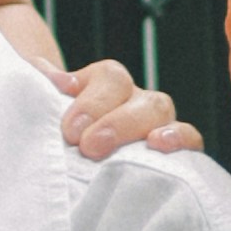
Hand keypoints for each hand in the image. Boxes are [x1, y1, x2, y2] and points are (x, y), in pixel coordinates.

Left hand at [56, 58, 204, 159]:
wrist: (71, 152)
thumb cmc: (57, 128)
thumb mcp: (43, 107)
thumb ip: (40, 89)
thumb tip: (47, 77)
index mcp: (105, 83)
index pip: (111, 78)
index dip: (93, 102)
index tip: (70, 131)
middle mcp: (135, 100)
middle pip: (143, 99)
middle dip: (119, 122)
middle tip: (91, 147)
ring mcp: (156, 124)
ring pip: (166, 116)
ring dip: (160, 129)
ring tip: (152, 144)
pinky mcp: (171, 152)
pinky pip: (190, 141)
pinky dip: (183, 142)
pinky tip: (167, 150)